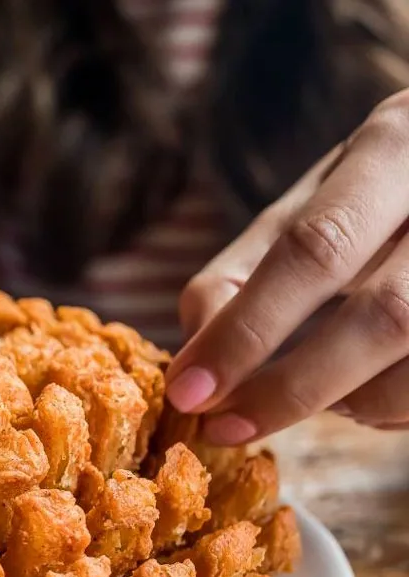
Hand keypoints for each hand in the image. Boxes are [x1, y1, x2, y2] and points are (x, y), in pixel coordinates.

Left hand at [167, 88, 408, 442]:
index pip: (315, 250)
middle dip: (291, 388)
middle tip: (226, 427)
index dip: (246, 331)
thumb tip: (193, 355)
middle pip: (384, 317)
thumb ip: (239, 271)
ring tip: (316, 396)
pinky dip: (390, 409)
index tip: (188, 392)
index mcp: (393, 148)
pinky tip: (364, 393)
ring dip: (351, 402)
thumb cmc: (378, 192)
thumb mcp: (307, 205)